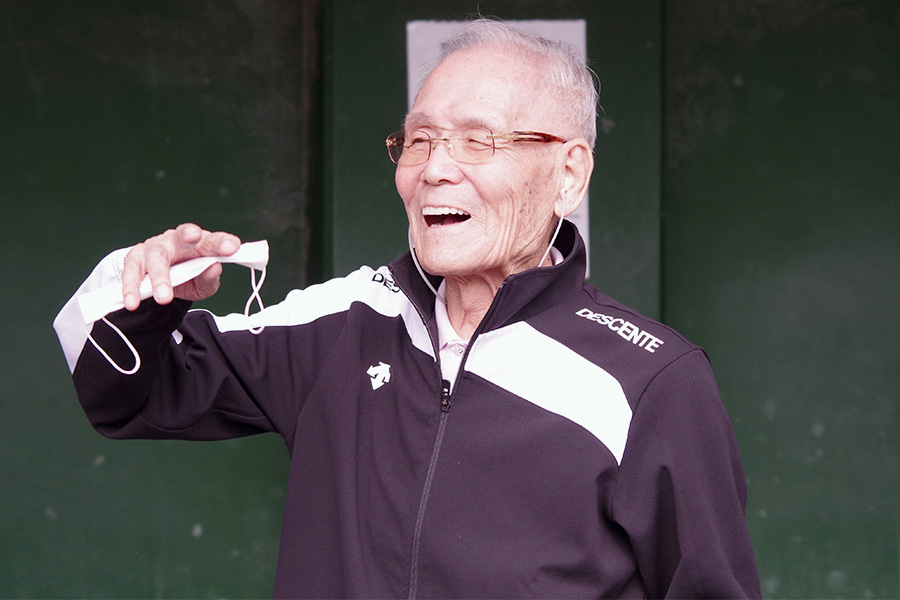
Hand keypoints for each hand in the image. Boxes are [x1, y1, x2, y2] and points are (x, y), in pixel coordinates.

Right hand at [121, 223, 240, 309]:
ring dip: (159, 277)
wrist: (161, 281)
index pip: (212, 240)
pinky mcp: (134, 259)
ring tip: (164, 297)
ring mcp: (153, 248)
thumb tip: (214, 269)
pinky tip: (133, 302)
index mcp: (199, 244)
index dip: (221, 242)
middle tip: (193, 236)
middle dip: (186, 236)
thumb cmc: (188, 276)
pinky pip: (131, 272)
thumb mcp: (203, 284)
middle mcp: (175, 240)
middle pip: (180, 236)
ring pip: (155, 257)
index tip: (231, 247)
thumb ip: (209, 278)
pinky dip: (131, 288)